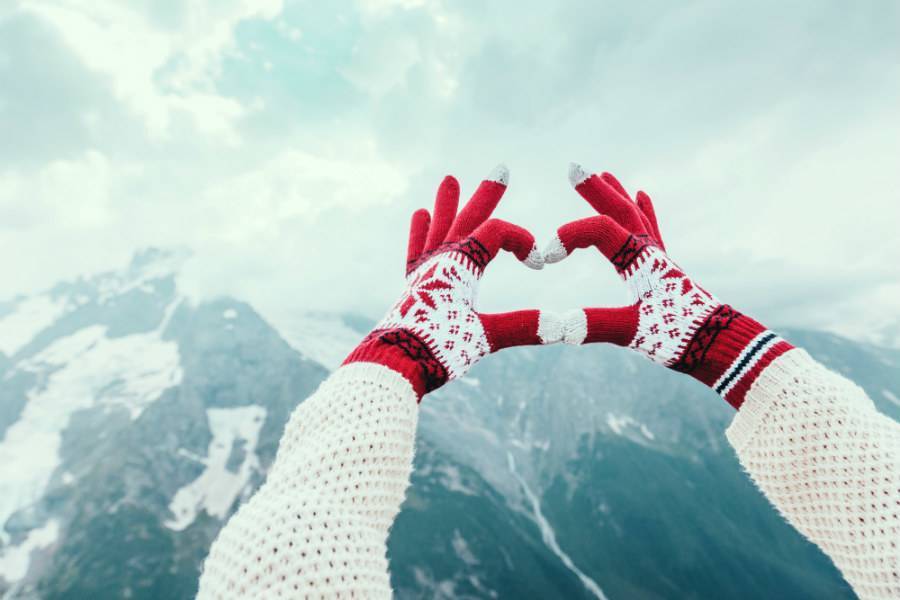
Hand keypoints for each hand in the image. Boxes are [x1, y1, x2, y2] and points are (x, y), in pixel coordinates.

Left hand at [345, 165, 561, 398]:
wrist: (395, 360)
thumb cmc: (440, 346)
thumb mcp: (485, 337)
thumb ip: (522, 327)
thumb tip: (562, 327)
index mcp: (461, 264)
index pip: (497, 234)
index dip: (522, 242)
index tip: (537, 264)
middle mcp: (441, 259)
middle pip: (469, 219)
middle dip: (487, 196)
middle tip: (501, 171)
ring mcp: (424, 269)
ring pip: (439, 228)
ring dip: (448, 204)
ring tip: (448, 181)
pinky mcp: (412, 283)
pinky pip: (417, 248)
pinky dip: (420, 231)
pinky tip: (420, 215)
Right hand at [545, 163, 792, 408]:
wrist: (720, 344)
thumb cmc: (679, 337)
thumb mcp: (633, 333)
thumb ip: (597, 325)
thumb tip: (559, 327)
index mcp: (640, 262)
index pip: (601, 231)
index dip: (569, 238)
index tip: (546, 258)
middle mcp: (650, 253)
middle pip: (620, 210)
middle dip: (595, 190)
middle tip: (573, 168)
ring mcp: (659, 259)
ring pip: (636, 216)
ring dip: (617, 195)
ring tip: (605, 174)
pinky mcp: (665, 268)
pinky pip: (652, 230)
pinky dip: (644, 210)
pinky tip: (644, 197)